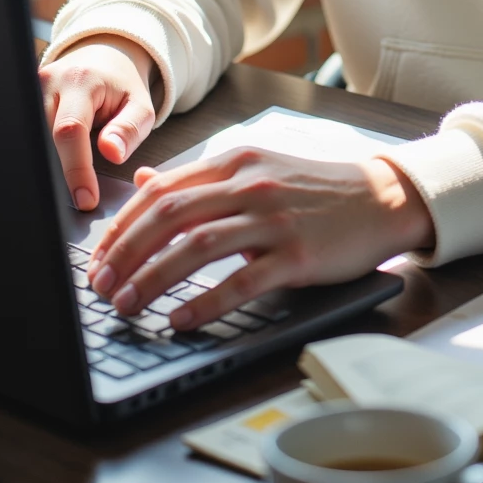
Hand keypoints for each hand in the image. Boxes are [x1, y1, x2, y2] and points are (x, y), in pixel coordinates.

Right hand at [38, 36, 156, 210]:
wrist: (103, 56)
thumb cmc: (122, 86)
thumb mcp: (141, 105)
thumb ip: (130, 129)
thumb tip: (112, 154)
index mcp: (79, 80)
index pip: (70, 130)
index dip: (76, 169)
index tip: (86, 199)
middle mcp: (47, 81)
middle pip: (45, 139)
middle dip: (60, 172)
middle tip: (80, 196)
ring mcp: (30, 89)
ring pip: (33, 140)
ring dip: (50, 163)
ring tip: (72, 179)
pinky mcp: (23, 99)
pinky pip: (30, 134)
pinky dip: (42, 154)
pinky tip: (55, 166)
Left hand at [86, 147, 434, 327]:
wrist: (383, 196)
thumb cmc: (318, 189)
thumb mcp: (257, 169)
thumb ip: (201, 178)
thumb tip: (144, 180)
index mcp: (236, 162)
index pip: (161, 191)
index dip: (121, 226)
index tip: (99, 258)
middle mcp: (250, 185)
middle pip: (169, 216)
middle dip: (125, 254)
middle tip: (101, 288)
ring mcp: (274, 219)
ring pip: (197, 246)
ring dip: (153, 278)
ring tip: (127, 305)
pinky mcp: (298, 254)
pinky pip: (241, 281)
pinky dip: (204, 301)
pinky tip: (180, 319)